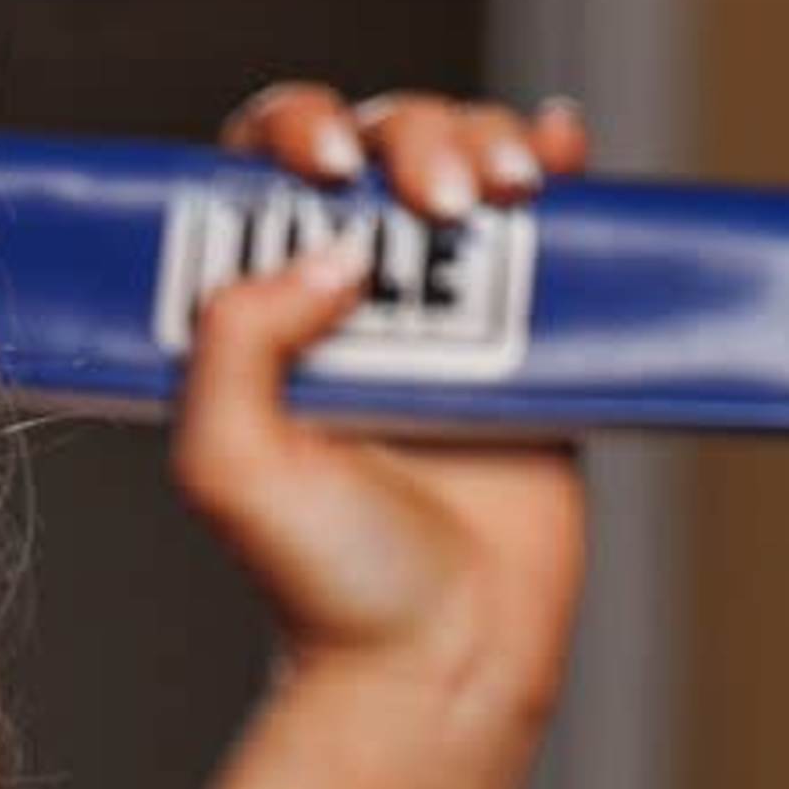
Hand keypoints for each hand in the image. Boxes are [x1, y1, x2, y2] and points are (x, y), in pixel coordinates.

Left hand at [171, 78, 592, 727]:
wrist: (438, 653)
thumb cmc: (323, 581)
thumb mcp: (229, 467)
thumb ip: (232, 346)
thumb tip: (324, 249)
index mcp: (254, 322)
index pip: (258, 178)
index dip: (291, 135)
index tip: (324, 169)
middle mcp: (339, 302)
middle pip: (373, 148)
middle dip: (410, 138)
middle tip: (435, 200)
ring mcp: (438, 310)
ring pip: (457, 163)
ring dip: (482, 141)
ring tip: (504, 192)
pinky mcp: (524, 332)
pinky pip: (543, 217)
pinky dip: (554, 158)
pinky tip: (559, 153)